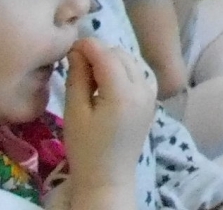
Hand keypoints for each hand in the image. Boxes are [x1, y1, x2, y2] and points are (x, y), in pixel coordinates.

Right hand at [62, 39, 155, 202]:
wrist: (109, 176)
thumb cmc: (86, 148)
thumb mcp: (76, 113)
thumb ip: (78, 79)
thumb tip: (78, 51)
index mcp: (123, 93)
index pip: (107, 56)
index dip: (89, 46)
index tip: (70, 46)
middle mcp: (143, 88)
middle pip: (121, 55)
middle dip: (99, 53)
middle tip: (77, 64)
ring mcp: (151, 93)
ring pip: (132, 61)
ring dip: (112, 60)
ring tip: (90, 76)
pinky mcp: (152, 98)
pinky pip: (139, 72)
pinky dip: (123, 69)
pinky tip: (108, 82)